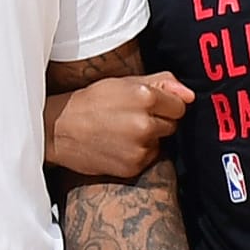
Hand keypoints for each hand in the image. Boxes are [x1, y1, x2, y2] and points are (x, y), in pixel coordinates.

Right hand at [44, 73, 192, 177]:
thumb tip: (189, 95)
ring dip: (148, 139)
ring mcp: (139, 148)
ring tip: (121, 132)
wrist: (59, 130)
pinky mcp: (133, 166)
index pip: (179, 106)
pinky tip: (117, 146)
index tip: (147, 106)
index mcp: (145, 97)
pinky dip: (137, 154)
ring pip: (160, 143)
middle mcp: (145, 123)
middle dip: (158, 122)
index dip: (165, 106)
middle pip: (172, 125)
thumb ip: (162, 82)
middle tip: (130, 119)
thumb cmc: (91, 102)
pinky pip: (148, 159)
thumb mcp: (123, 82)